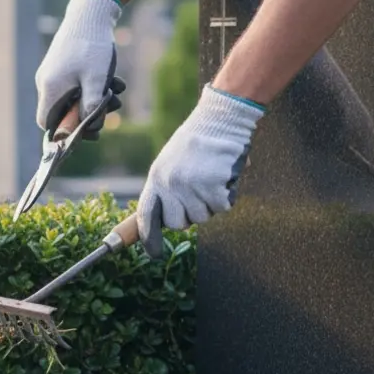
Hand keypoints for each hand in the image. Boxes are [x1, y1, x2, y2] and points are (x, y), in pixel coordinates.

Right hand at [35, 0, 122, 140]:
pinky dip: (93, 85)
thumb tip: (91, 128)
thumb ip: (92, 108)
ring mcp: (53, 72)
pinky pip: (75, 83)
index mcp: (50, 88)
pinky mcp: (62, 64)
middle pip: (63, 111)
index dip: (64, 131)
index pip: (47, 123)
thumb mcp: (96, 81)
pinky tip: (113, 79)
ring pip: (73, 97)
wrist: (90, 13)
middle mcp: (46, 82)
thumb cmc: (92, 47)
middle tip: (111, 108)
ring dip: (95, 98)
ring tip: (116, 90)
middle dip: (88, 113)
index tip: (87, 129)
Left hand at [136, 85, 264, 258]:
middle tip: (199, 194)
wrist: (220, 119)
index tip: (153, 254)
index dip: (148, 238)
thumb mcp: (171, 162)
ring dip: (210, 203)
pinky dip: (227, 195)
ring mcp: (190, 187)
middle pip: (178, 224)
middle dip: (190, 216)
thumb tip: (167, 219)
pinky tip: (224, 176)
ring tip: (211, 178)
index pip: (146, 216)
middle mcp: (169, 185)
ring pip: (202, 217)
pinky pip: (221, 207)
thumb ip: (166, 187)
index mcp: (156, 178)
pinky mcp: (212, 187)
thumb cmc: (197, 141)